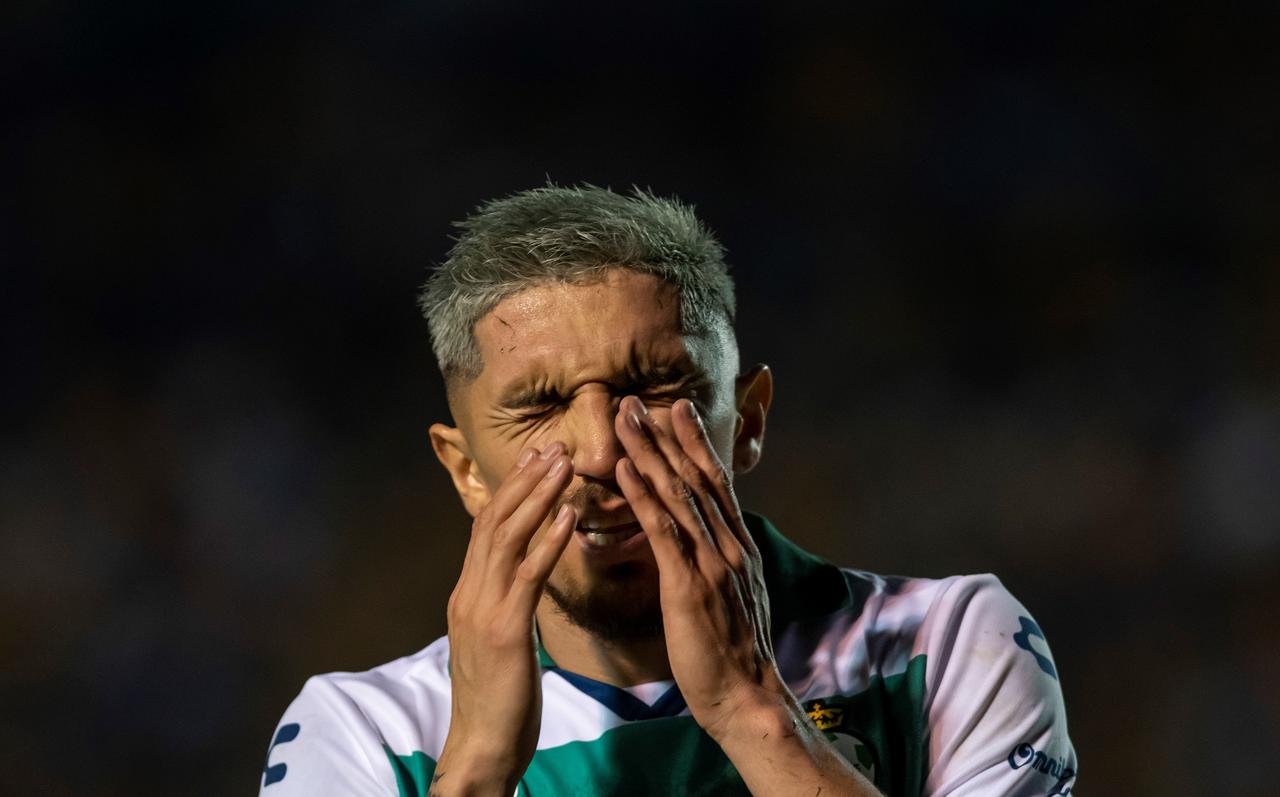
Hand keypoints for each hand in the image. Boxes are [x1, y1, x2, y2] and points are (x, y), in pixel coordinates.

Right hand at [436, 445, 576, 795]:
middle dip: (525, 480)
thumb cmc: (498, 700)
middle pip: (494, 521)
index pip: (486, 528)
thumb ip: (504, 604)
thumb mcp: (498, 640)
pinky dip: (549, 540)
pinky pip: (528, 575)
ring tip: (564, 464)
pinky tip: (571, 516)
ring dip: (538, 496)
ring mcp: (483, 609)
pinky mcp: (505, 630)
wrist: (482, 747)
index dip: (511, 489)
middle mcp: (470, 593)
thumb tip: (521, 577)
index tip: (535, 457)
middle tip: (553, 445)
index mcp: (468, 594)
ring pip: (508, 537)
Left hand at [613, 396, 782, 739]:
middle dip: (664, 435)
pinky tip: (624, 469)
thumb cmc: (734, 655)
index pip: (714, 483)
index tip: (674, 409)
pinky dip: (643, 496)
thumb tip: (708, 540)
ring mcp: (711, 563)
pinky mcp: (688, 586)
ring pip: (677, 494)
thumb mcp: (734, 597)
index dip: (693, 443)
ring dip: (648, 451)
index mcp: (738, 548)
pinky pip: (663, 531)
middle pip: (694, 476)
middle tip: (634, 400)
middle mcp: (728, 546)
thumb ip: (721, 563)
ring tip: (623, 418)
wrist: (747, 698)